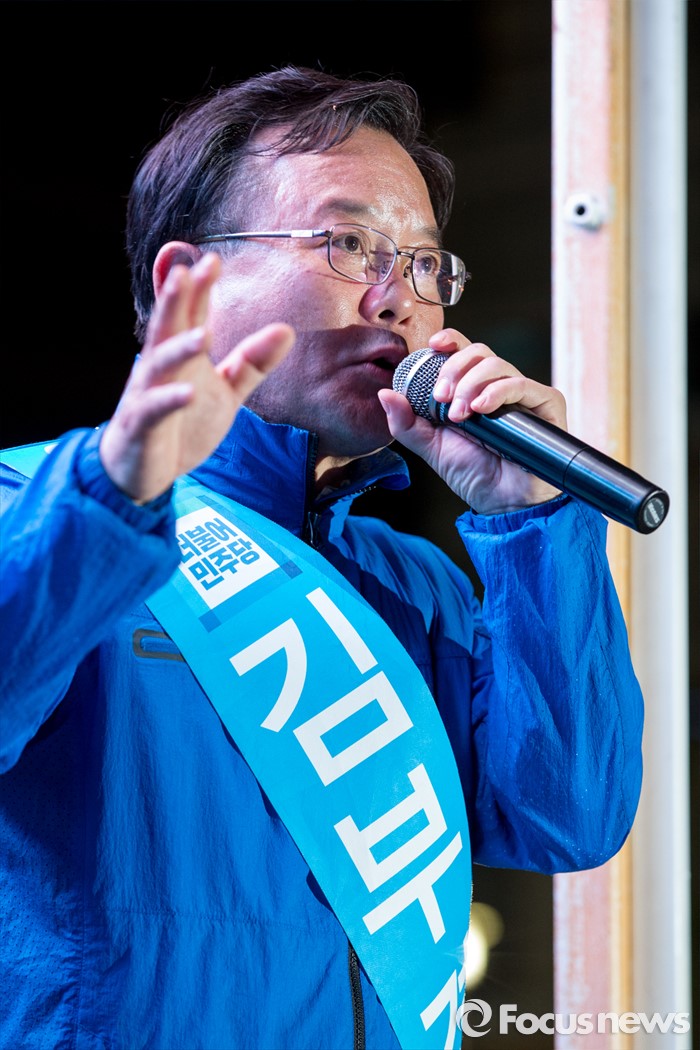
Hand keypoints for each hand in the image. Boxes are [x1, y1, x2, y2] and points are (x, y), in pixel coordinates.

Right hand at [99, 254, 294, 503]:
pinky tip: (188, 394)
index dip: (198, 288)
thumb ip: (251, 363)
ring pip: (159, 364)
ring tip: (205, 335)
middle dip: (178, 299)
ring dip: (180, 348)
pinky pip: (154, 409)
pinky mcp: (140, 425)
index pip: (189, 314)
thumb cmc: (181, 423)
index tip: (212, 259)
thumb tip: (287, 330)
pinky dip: (169, 400)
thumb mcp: (225, 393)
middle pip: (168, 326)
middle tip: (190, 271)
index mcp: (180, 354)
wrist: (142, 471)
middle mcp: (159, 366)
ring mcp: (147, 394)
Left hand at [377, 328, 566, 513]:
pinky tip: (481, 409)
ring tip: (459, 415)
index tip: (432, 346)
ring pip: (498, 365)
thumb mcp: (431, 447)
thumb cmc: (474, 475)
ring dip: (471, 384)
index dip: (450, 340)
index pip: (465, 351)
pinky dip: (497, 391)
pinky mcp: (546, 404)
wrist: (503, 505)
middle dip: (454, 369)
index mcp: (474, 390)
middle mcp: (499, 387)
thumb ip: (406, 423)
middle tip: (441, 397)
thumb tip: (385, 393)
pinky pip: (522, 385)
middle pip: (480, 352)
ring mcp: (524, 395)